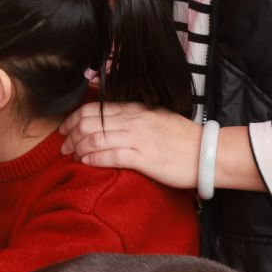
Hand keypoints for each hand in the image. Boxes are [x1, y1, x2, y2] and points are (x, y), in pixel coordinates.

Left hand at [62, 101, 202, 189]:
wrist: (207, 153)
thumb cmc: (182, 138)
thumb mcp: (155, 117)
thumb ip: (133, 116)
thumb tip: (110, 119)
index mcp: (134, 109)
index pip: (94, 109)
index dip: (73, 119)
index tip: (65, 129)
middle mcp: (132, 120)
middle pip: (89, 123)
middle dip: (71, 135)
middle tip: (63, 147)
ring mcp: (137, 138)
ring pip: (95, 138)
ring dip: (78, 148)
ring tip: (72, 156)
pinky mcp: (143, 158)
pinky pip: (110, 156)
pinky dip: (93, 158)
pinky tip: (85, 162)